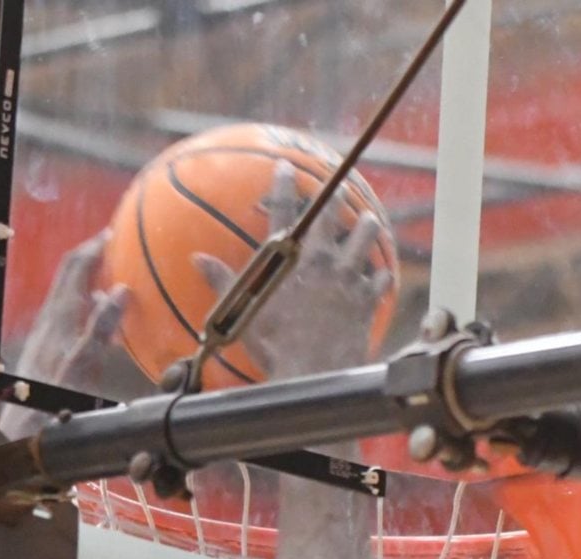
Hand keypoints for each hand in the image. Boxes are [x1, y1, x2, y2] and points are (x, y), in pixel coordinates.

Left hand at [9, 231, 153, 404]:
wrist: (25, 425)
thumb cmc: (57, 399)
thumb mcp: (85, 365)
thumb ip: (101, 328)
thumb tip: (119, 290)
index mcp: (61, 316)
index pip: (77, 267)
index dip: (95, 247)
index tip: (114, 232)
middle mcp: (50, 318)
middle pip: (68, 274)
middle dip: (90, 254)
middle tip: (112, 243)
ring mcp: (46, 331)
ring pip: (67, 291)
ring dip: (87, 277)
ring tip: (110, 273)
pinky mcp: (46, 346)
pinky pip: (67, 310)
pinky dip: (85, 300)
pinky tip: (97, 315)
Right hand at [192, 161, 392, 381]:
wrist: (312, 369)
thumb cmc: (273, 344)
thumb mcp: (242, 313)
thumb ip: (223, 281)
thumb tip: (197, 259)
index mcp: (290, 259)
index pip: (284, 211)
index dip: (283, 185)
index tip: (286, 167)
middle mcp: (322, 259)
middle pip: (331, 217)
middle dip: (334, 199)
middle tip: (339, 187)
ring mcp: (348, 278)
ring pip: (365, 240)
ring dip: (367, 228)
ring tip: (370, 221)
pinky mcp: (366, 300)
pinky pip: (379, 281)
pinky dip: (380, 277)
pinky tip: (382, 275)